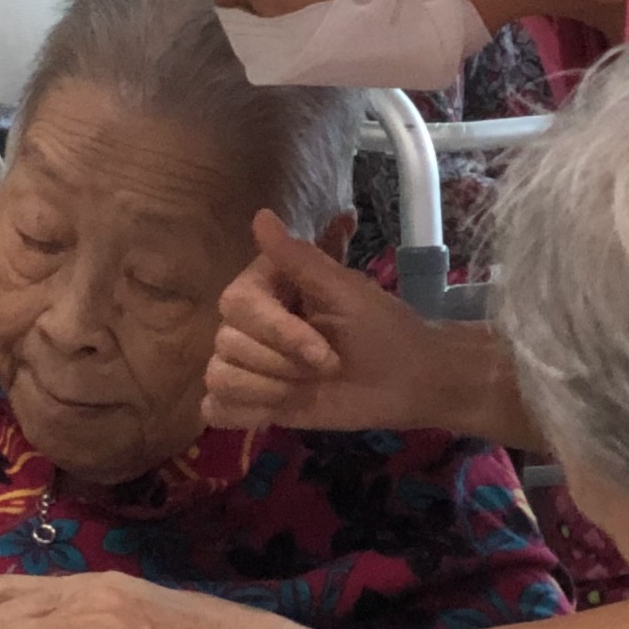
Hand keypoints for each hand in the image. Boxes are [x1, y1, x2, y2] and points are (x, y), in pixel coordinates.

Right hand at [206, 211, 455, 434]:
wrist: (410, 382)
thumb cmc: (385, 330)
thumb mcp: (348, 292)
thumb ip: (300, 259)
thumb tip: (261, 216)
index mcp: (269, 289)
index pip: (237, 304)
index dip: (275, 332)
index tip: (320, 351)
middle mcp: (251, 323)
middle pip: (227, 342)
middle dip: (280, 364)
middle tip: (327, 367)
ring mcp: (251, 364)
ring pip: (220, 375)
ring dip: (267, 390)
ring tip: (304, 390)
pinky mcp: (254, 401)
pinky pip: (218, 408)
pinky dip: (240, 413)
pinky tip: (274, 411)